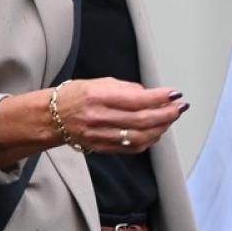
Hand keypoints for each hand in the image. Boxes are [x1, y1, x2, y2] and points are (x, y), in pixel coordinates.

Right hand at [52, 77, 187, 154]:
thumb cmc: (76, 96)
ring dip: (161, 128)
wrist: (51, 117)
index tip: (175, 94)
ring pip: (140, 137)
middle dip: (166, 114)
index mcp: (98, 97)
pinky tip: (157, 131)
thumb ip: (127, 88)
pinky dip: (149, 140)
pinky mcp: (103, 147)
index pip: (136, 99)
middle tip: (180, 107)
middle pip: (141, 120)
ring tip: (171, 118)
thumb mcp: (100, 82)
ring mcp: (101, 135)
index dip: (159, 97)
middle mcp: (99, 118)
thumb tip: (152, 94)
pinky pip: (132, 147)